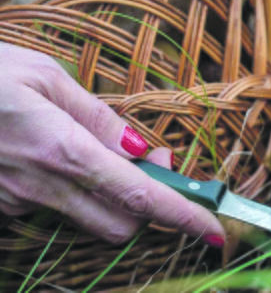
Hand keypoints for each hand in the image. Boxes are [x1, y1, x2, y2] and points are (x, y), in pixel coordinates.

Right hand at [0, 43, 225, 246]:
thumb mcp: (47, 78)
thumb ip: (101, 119)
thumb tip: (146, 151)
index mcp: (62, 149)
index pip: (138, 196)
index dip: (182, 215)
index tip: (214, 228)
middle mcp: (41, 186)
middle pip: (120, 223)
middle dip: (149, 208)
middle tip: (154, 167)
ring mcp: (16, 202)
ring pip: (86, 219)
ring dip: (110, 198)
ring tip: (99, 151)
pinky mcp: (0, 206)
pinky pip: (51, 208)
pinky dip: (72, 191)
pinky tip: (55, 157)